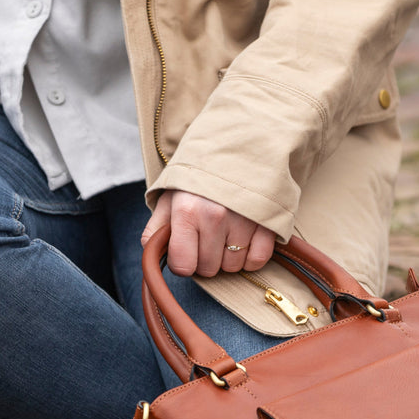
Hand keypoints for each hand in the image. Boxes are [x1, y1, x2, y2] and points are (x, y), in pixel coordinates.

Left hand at [142, 189, 276, 276]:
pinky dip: (250, 257)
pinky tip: (244, 241)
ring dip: (228, 257)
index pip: (183, 265)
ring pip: (233, 267)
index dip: (182, 262)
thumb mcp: (169, 198)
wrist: (236, 149)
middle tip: (206, 239)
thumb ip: (155, 229)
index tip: (185, 251)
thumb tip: (152, 255)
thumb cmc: (198, 180)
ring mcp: (244, 221)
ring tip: (226, 234)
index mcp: (187, 211)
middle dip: (205, 259)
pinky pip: (257, 260)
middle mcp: (215, 217)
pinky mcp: (266, 222)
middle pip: (208, 269)